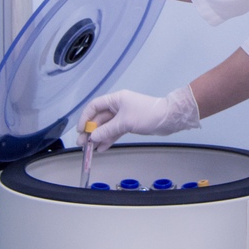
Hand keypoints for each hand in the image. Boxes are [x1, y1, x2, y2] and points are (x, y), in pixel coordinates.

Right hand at [76, 86, 200, 151]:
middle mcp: (118, 106)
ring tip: (90, 149)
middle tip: (82, 143)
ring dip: (98, 137)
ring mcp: (123, 116)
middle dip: (90, 130)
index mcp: (116, 99)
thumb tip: (93, 137)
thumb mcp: (125, 122)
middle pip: (99, 118)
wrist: (168, 118)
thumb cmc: (147, 114)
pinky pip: (114, 131)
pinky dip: (108, 139)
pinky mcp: (129, 124)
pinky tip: (102, 148)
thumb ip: (107, 130)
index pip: (94, 106)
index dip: (85, 117)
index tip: (81, 130)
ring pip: (106, 126)